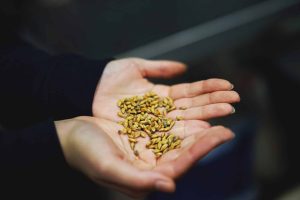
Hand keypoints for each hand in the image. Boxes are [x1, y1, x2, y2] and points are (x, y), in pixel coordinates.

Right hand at [55, 116, 233, 198]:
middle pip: (187, 143)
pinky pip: (169, 114)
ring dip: (201, 113)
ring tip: (223, 101)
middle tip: (230, 112)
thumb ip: (138, 180)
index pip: (181, 161)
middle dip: (209, 129)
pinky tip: (198, 98)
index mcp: (147, 172)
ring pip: (181, 126)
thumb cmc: (84, 152)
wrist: (68, 134)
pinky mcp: (145, 123)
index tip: (222, 132)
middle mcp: (152, 157)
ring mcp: (149, 139)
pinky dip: (185, 105)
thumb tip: (171, 186)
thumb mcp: (107, 167)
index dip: (202, 148)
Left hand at [93, 58, 238, 121]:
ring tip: (227, 111)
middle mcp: (162, 111)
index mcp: (162, 95)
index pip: (190, 93)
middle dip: (214, 104)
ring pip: (186, 119)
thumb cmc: (109, 79)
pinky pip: (170, 132)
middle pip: (192, 108)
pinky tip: (204, 126)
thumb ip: (160, 68)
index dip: (209, 90)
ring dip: (207, 115)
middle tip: (234, 103)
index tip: (229, 87)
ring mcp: (156, 123)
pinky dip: (187, 129)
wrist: (88, 91)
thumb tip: (184, 67)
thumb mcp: (135, 67)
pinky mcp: (147, 133)